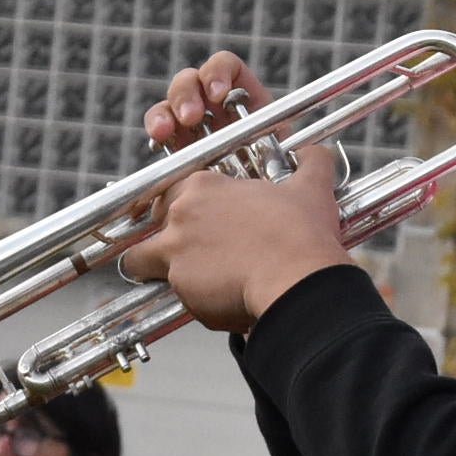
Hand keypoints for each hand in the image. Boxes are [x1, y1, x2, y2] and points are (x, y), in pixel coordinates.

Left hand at [128, 52, 353, 332]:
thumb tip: (314, 152)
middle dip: (166, 236)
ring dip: (155, 269)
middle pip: (153, 223)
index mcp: (203, 187)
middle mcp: (180, 216)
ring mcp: (174, 252)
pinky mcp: (180, 288)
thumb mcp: (310, 187)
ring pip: (141, 261)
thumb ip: (310, 163)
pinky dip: (190, 300)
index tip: (196, 220)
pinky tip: (215, 302)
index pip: (173, 191)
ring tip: (185, 278)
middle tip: (194, 249)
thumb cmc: (301, 233)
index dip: (183, 207)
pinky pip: (173, 296)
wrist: (298, 280)